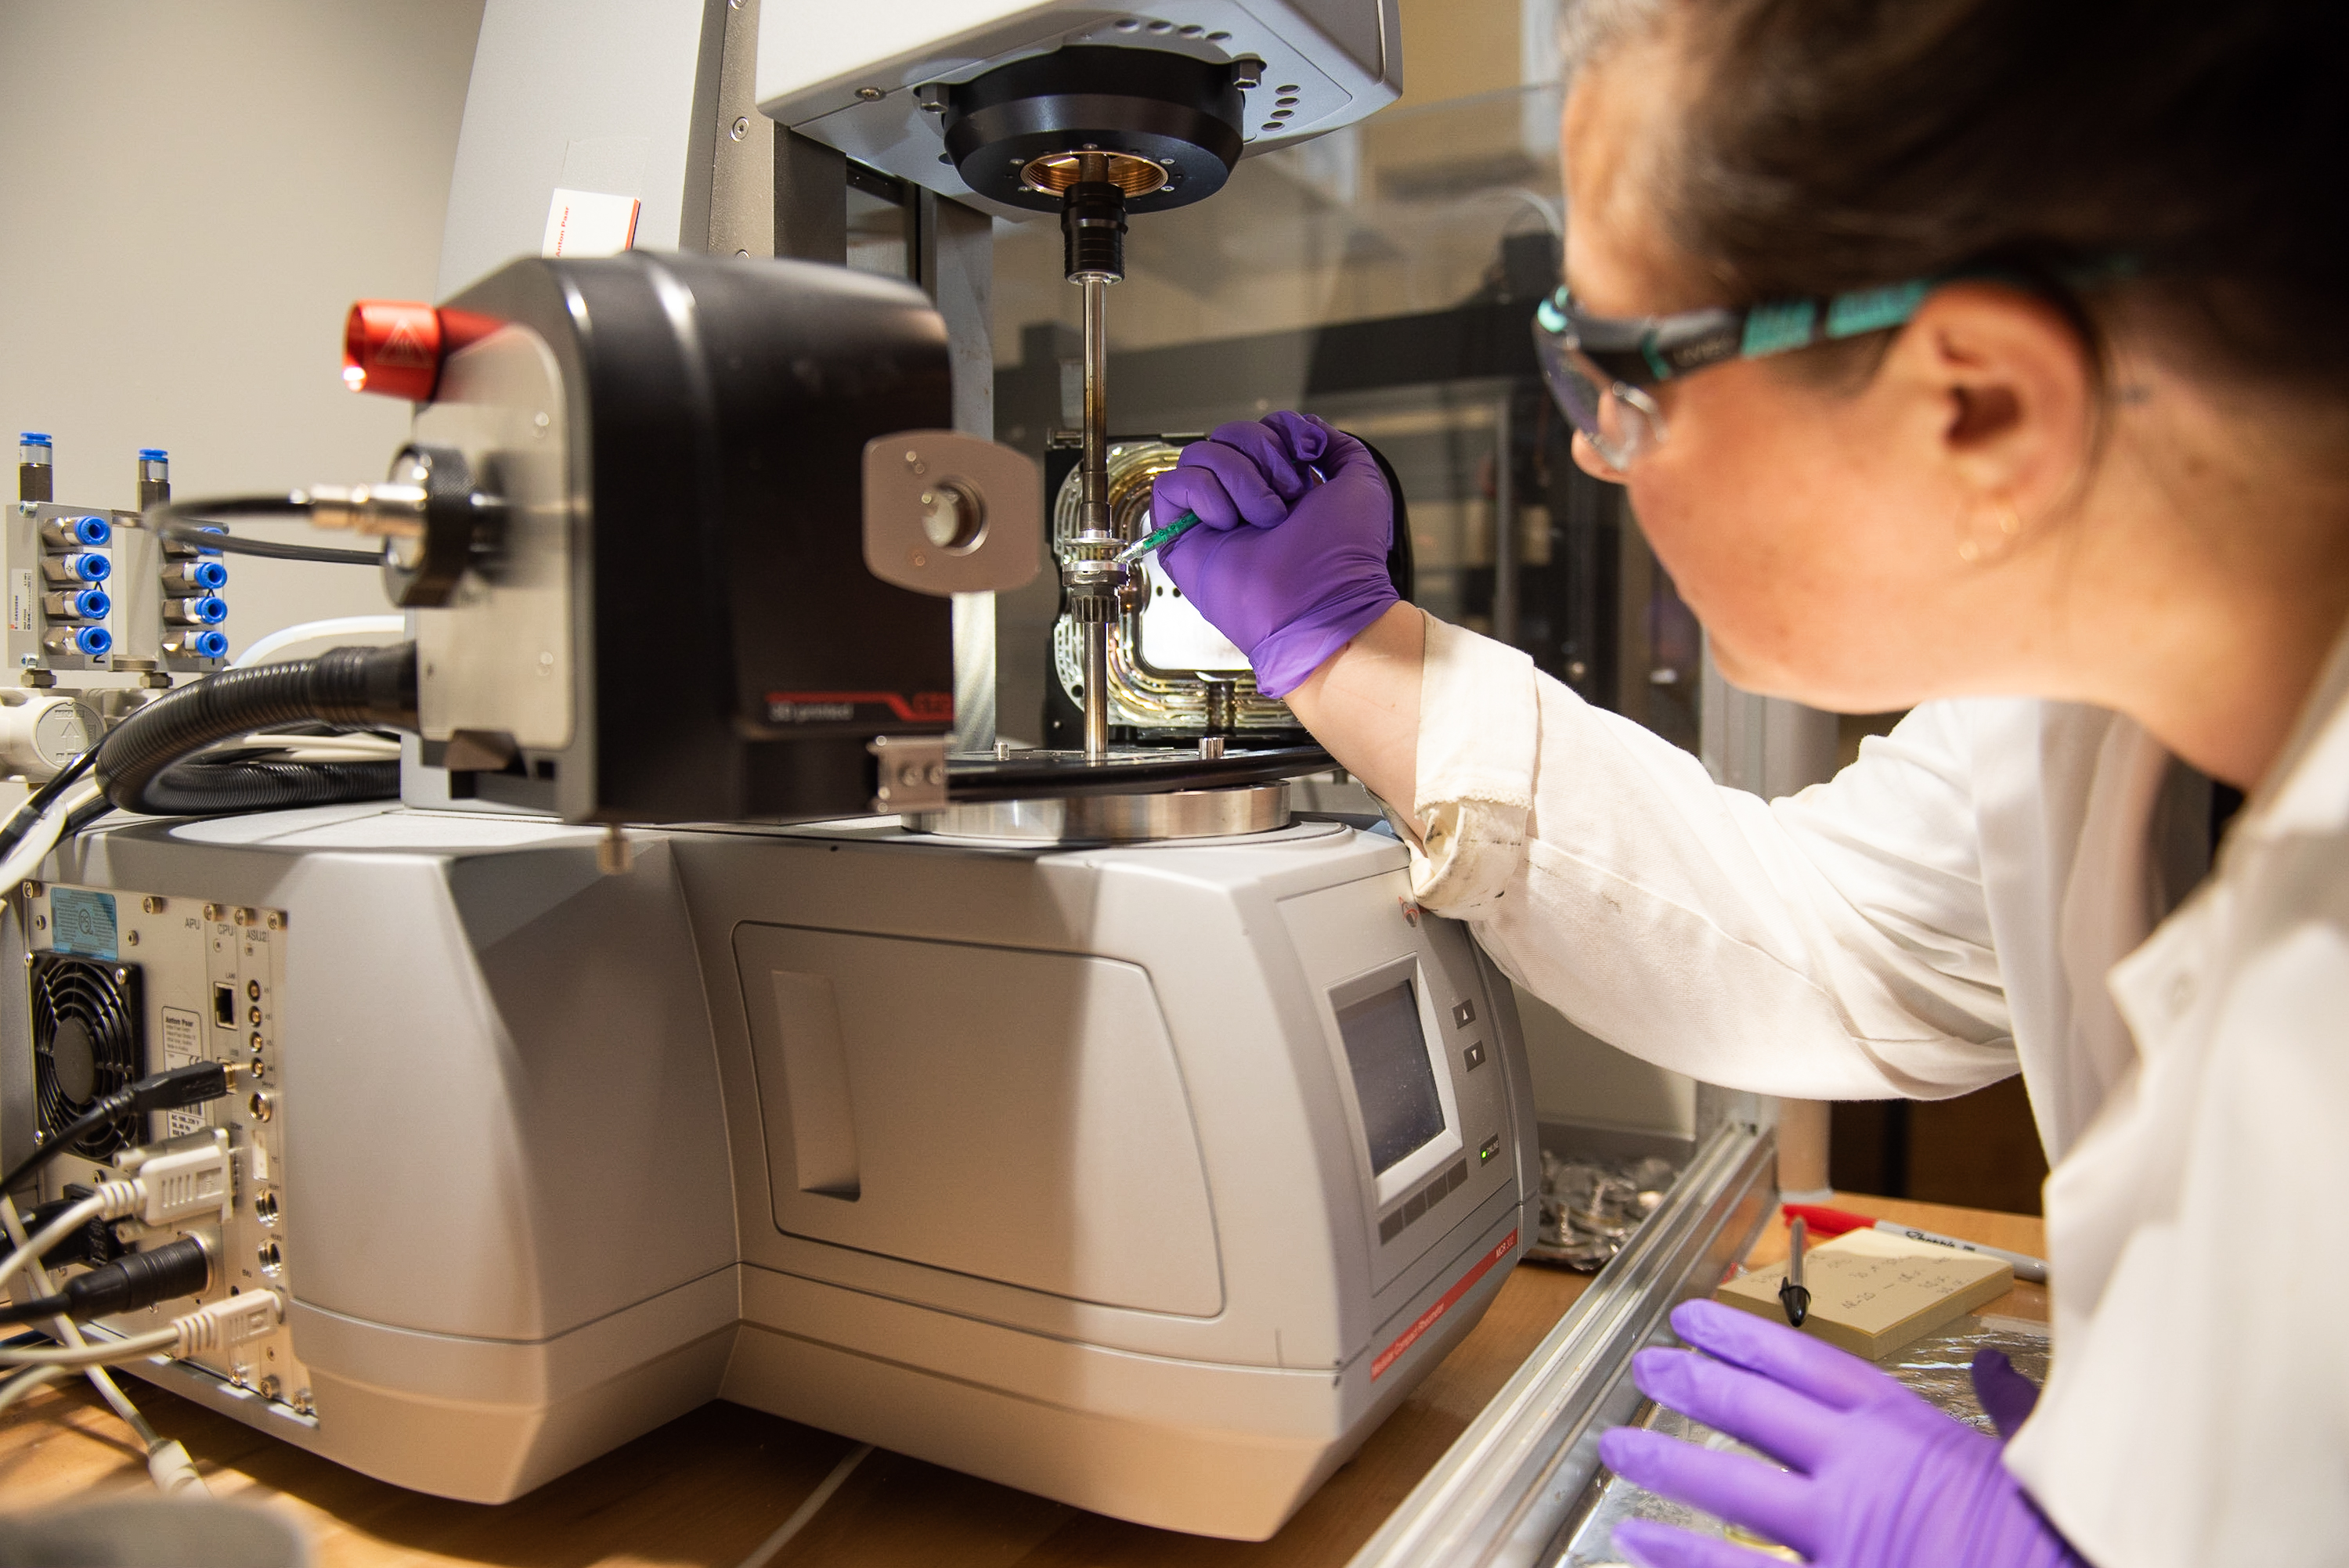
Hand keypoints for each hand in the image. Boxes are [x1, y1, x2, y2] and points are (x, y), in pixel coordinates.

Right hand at [1150, 411, 1397, 697]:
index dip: (1282, 431)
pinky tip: (1228, 523)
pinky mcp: (1180, 536)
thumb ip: (1337, 445)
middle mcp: (1242, 497)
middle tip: (1287, 496)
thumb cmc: (1345, 554)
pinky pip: (1171, 485)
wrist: (1321, 601)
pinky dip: (1203, 494)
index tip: (1308, 456)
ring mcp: (1210, 516)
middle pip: (1228, 434)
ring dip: (1239, 478)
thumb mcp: (1360, 481)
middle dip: (1262, 453)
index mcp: (1279, 485)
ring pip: (1200, 454)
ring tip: (1265, 518)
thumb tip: (1305, 428)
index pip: (1260, 429)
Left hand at [1597, 1300, 2083, 1567]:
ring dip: (1665, 1463)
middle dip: (1691, 1382)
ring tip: (1618, 1446)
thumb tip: (1998, 1367)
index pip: (1804, 1363)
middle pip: (1752, 1411)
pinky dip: (1682, 1558)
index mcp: (1904, 1432)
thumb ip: (2009, 1410)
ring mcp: (1840, 1538)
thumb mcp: (2035, 1463)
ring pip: (1728, 1490)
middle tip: (1646, 1366)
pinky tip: (1638, 1541)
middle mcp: (1859, 1475)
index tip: (1694, 1317)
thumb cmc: (2055, 1539)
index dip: (1741, 1335)